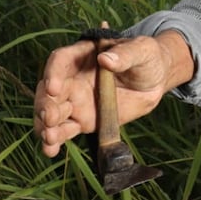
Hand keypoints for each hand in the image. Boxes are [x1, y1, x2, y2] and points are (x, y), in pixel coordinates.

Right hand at [33, 30, 191, 155]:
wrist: (154, 81)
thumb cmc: (145, 58)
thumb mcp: (141, 50)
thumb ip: (125, 54)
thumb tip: (106, 59)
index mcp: (81, 55)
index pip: (60, 61)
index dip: (53, 73)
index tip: (53, 87)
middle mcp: (72, 78)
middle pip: (49, 90)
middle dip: (45, 104)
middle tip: (49, 117)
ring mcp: (75, 101)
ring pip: (53, 113)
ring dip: (46, 125)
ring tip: (49, 138)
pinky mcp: (82, 121)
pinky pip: (64, 131)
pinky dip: (55, 141)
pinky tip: (50, 149)